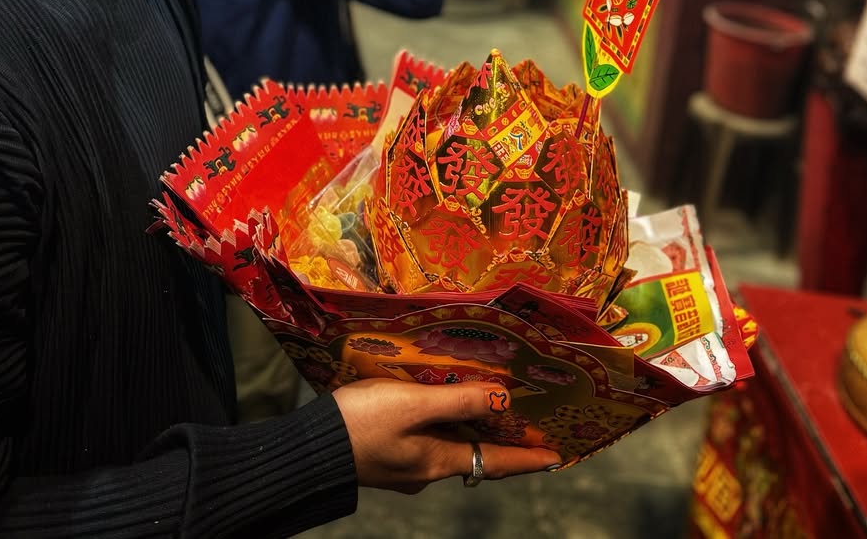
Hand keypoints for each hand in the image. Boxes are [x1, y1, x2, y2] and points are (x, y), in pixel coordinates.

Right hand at [333, 378, 561, 492]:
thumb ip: (458, 400)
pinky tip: (433, 399)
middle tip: (526, 419)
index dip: (527, 458)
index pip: (496, 461)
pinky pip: (424, 435)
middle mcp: (427, 467)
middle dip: (500, 436)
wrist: (309, 448)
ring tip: (484, 398)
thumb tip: (503, 398)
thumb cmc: (362, 424)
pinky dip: (439, 419)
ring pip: (447, 442)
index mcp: (438, 460)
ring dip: (468, 424)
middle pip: (474, 452)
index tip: (556, 456)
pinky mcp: (385, 451)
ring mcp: (405, 462)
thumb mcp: (414, 405)